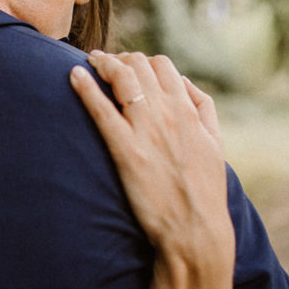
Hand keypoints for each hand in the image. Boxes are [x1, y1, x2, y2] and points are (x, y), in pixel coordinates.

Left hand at [70, 52, 233, 288]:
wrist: (195, 229)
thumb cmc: (205, 189)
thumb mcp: (215, 142)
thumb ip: (203, 107)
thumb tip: (183, 81)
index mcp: (187, 110)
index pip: (161, 65)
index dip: (140, 60)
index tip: (126, 64)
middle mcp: (167, 113)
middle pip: (138, 66)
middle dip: (118, 58)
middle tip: (102, 62)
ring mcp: (146, 130)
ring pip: (121, 79)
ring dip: (102, 64)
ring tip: (88, 62)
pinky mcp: (127, 151)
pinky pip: (102, 111)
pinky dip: (86, 89)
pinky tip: (73, 76)